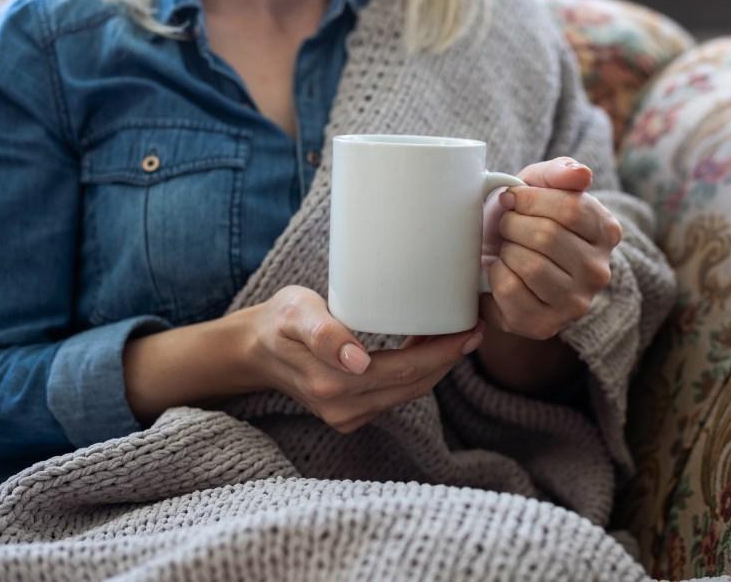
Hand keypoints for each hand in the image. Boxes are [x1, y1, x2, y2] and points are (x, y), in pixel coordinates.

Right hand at [249, 286, 484, 432]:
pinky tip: (427, 345)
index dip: (443, 352)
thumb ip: (324, 333)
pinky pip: (397, 394)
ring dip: (436, 365)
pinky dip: (417, 372)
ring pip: (410, 391)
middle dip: (449, 357)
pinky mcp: (353, 416)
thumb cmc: (279, 321)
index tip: (471, 328)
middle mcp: (344, 409)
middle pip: (415, 384)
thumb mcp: (296, 313)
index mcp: (334, 384)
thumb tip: (357, 360)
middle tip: (475, 325)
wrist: (255, 350)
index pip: (407, 371)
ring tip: (457, 332)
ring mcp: (348, 417)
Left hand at [480, 157, 622, 340]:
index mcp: (607, 231)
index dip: (530, 199)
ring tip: (507, 249)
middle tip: (506, 226)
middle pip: (547, 237)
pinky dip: (495, 275)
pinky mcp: (545, 325)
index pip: (571, 208)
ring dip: (505, 250)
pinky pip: (510, 291)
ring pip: (529, 265)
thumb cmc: (523, 218)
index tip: (513, 199)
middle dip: (513, 224)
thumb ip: (560, 171)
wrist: (499, 259)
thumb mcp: (539, 184)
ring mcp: (575, 303)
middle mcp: (599, 271)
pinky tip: (501, 272)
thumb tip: (581, 174)